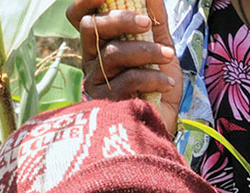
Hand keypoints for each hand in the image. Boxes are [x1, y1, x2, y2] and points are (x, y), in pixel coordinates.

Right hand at [65, 0, 182, 133]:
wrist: (166, 123)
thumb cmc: (159, 85)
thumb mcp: (161, 46)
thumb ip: (156, 18)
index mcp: (100, 43)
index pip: (79, 16)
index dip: (87, 0)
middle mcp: (91, 60)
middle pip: (91, 28)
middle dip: (121, 19)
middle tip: (146, 22)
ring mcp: (96, 82)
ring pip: (113, 53)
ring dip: (147, 51)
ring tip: (169, 56)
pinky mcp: (107, 104)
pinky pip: (128, 80)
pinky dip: (153, 77)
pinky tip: (166, 84)